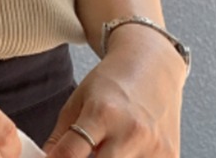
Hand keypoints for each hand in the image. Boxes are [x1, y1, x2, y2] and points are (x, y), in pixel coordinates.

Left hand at [41, 32, 186, 156]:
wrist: (153, 67)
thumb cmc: (110, 83)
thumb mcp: (78, 100)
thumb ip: (61, 135)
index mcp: (102, 113)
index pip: (70, 155)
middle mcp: (131, 132)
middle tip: (85, 149)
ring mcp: (155, 149)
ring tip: (107, 146)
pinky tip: (128, 149)